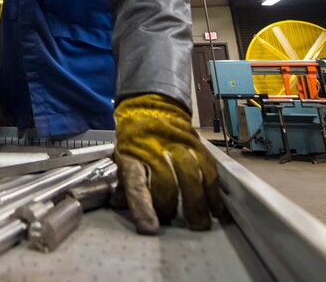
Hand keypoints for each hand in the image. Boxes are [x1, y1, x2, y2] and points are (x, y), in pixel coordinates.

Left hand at [113, 94, 222, 233]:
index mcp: (131, 154)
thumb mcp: (121, 157)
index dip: (142, 207)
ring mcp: (178, 146)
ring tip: (202, 224)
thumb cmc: (133, 139)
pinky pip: (209, 170)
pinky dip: (214, 192)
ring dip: (198, 204)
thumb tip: (118, 205)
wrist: (149, 106)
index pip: (135, 183)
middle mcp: (155, 149)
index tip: (150, 228)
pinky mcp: (197, 145)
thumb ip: (123, 182)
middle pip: (167, 182)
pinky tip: (217, 209)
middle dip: (174, 208)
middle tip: (180, 226)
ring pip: (192, 176)